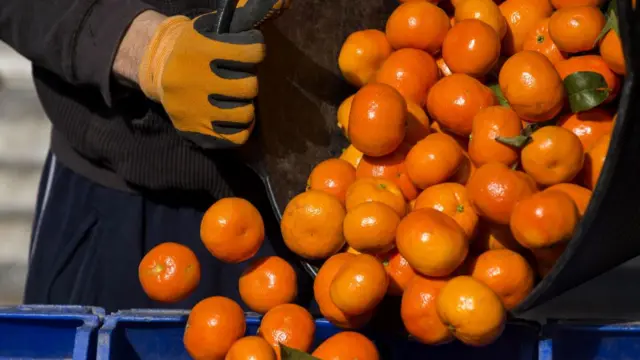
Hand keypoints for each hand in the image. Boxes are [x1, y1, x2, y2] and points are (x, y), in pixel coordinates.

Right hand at [138, 0, 289, 148]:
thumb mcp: (211, 28)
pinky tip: (231, 116)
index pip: (252, 51)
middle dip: (247, 81)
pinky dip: (239, 126)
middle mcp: (195, 79)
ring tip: (232, 97)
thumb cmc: (194, 45)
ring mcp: (195, 108)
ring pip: (245, 112)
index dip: (254, 49)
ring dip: (244, 105)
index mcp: (200, 49)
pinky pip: (236, 136)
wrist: (156, 68)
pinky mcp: (196, 129)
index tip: (247, 50)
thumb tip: (284, 1)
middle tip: (236, 77)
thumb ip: (243, 19)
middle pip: (249, 86)